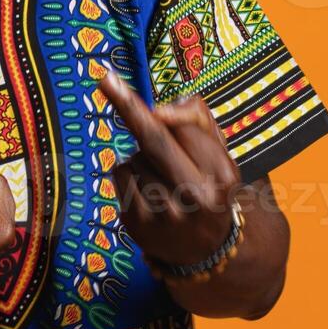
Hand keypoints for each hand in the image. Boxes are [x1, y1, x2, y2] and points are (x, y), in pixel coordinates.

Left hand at [98, 71, 238, 266]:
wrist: (205, 250)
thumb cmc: (207, 185)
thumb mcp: (217, 154)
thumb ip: (197, 120)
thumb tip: (161, 108)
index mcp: (223, 175)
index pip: (186, 129)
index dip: (165, 110)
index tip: (137, 84)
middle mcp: (198, 196)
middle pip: (155, 140)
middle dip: (128, 106)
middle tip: (104, 78)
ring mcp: (166, 213)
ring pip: (134, 155)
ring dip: (139, 154)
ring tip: (162, 178)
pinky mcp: (138, 223)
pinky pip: (120, 172)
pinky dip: (127, 172)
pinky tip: (146, 190)